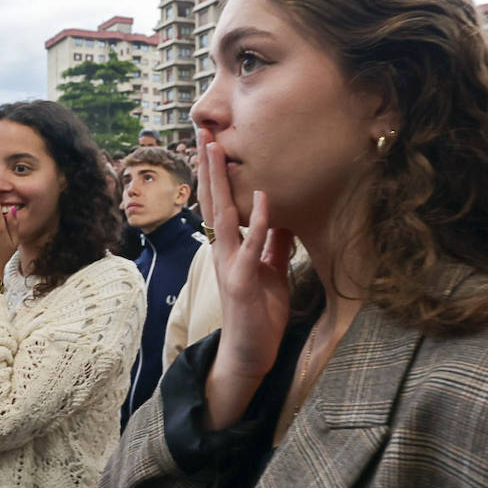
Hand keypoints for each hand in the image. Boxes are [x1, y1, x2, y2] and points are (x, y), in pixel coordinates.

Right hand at [198, 129, 293, 429]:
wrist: (250, 356)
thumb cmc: (259, 315)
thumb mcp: (270, 272)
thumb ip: (272, 244)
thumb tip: (281, 216)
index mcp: (228, 248)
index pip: (220, 204)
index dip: (217, 174)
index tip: (214, 143)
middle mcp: (222, 251)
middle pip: (213, 200)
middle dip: (209, 166)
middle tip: (205, 131)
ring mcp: (228, 266)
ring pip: (221, 216)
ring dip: (219, 182)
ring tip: (216, 150)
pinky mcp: (241, 282)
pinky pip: (250, 247)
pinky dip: (257, 222)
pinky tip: (261, 197)